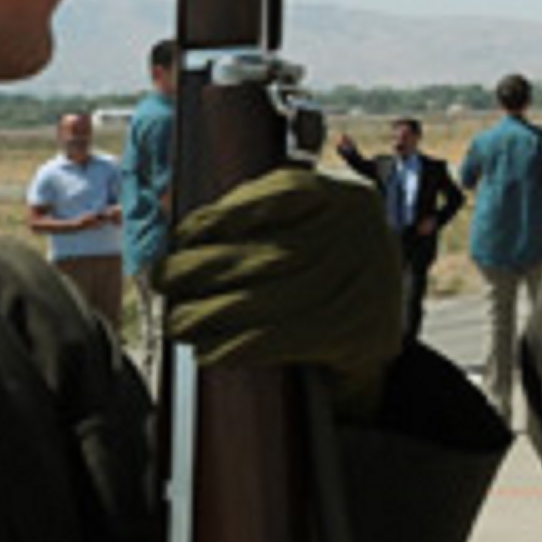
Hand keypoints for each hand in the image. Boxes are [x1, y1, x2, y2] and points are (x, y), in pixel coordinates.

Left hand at [159, 170, 400, 416]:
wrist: (378, 327)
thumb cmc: (323, 269)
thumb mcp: (310, 227)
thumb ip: (261, 216)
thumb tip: (184, 234)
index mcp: (349, 198)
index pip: (288, 191)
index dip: (231, 210)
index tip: (185, 233)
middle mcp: (367, 235)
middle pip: (272, 251)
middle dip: (205, 268)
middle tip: (163, 279)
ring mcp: (370, 284)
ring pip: (272, 298)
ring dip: (211, 314)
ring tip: (176, 321)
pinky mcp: (362, 332)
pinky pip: (285, 339)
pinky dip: (237, 346)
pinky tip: (208, 350)